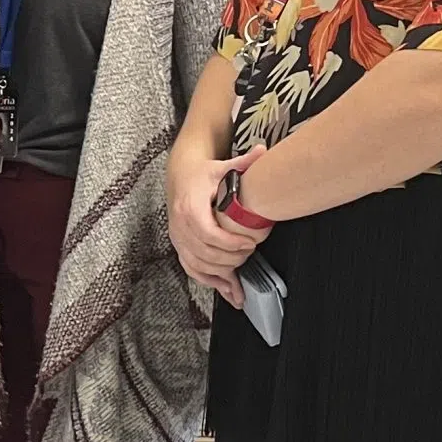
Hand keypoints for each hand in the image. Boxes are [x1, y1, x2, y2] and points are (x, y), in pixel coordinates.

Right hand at [169, 141, 265, 304]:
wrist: (180, 176)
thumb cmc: (203, 173)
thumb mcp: (222, 166)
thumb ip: (243, 163)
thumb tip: (262, 151)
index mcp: (189, 207)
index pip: (207, 233)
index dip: (228, 243)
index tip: (249, 244)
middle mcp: (179, 225)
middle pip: (204, 253)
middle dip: (230, 258)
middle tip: (250, 253)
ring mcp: (178, 238)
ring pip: (197, 265)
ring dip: (221, 274)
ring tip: (241, 279)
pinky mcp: (180, 246)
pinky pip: (192, 269)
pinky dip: (209, 281)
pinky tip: (227, 290)